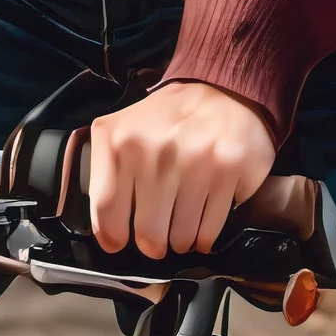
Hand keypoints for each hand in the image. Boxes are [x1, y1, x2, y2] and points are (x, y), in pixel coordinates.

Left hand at [88, 80, 276, 258]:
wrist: (223, 91)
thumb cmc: (170, 119)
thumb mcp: (123, 130)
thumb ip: (106, 173)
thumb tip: (106, 231)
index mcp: (122, 141)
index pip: (107, 211)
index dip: (112, 236)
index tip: (118, 242)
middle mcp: (157, 152)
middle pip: (148, 233)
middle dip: (152, 244)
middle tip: (157, 237)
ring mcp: (196, 162)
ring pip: (181, 237)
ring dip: (180, 241)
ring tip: (181, 226)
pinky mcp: (229, 171)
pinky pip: (210, 230)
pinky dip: (205, 236)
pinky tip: (202, 224)